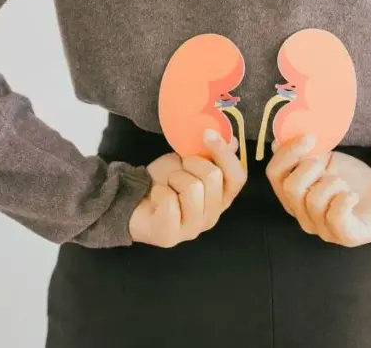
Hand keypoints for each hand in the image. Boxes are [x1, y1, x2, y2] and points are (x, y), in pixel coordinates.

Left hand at [128, 130, 246, 246]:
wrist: (132, 198)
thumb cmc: (164, 181)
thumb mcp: (189, 160)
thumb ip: (213, 154)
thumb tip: (233, 141)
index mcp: (221, 198)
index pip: (237, 177)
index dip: (225, 154)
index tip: (207, 134)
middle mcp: (211, 216)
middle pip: (213, 177)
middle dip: (192, 163)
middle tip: (179, 168)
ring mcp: (192, 229)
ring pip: (192, 188)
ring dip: (174, 178)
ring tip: (167, 185)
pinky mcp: (170, 236)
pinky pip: (169, 200)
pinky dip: (159, 191)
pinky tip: (156, 197)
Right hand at [266, 134, 370, 246]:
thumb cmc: (351, 178)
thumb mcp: (326, 161)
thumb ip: (302, 154)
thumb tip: (278, 141)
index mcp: (293, 195)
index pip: (274, 174)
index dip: (287, 153)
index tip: (309, 137)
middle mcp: (302, 215)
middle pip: (290, 188)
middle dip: (309, 168)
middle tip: (325, 164)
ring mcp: (322, 229)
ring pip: (313, 201)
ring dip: (332, 183)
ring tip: (343, 184)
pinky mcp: (344, 237)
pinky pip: (336, 217)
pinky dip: (345, 200)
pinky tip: (352, 196)